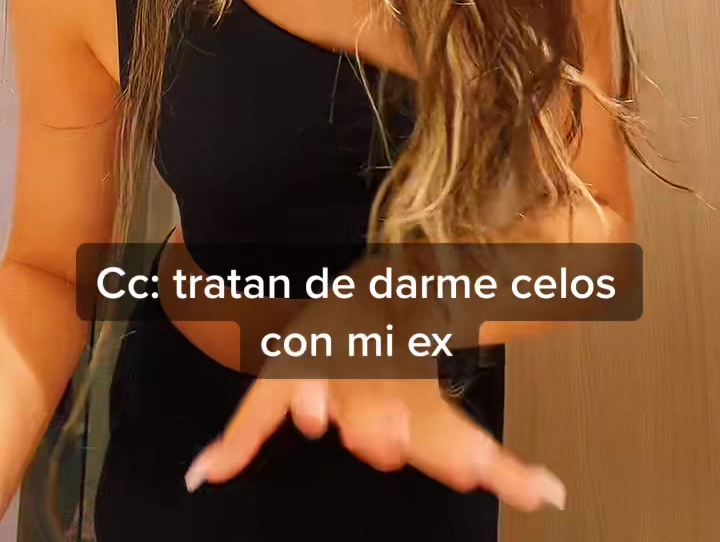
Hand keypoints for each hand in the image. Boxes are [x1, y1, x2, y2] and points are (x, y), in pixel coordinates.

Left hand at [183, 372, 564, 510]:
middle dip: (377, 427)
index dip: (314, 398)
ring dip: (459, 451)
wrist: (388, 291)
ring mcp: (416, 391)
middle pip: (378, 410)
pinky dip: (517, 473)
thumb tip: (195, 480)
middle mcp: (372, 380)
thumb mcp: (278, 378)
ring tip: (486, 472)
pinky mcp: (447, 409)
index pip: (322, 387)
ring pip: (437, 425)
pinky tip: (548, 493)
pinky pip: (481, 444)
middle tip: (385, 440)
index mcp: (329, 370)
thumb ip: (244, 431)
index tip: (310, 408)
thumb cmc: (329, 344)